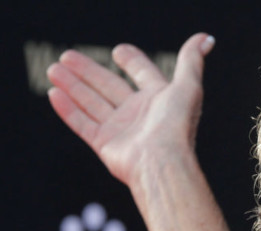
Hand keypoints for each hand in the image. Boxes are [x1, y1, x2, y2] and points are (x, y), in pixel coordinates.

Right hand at [47, 33, 213, 186]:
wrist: (161, 162)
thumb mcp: (188, 86)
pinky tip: (54, 94)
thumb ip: (191, 60)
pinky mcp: (105, 145)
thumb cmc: (177, 126)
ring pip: (91, 102)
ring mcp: (121, 130)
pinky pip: (82, 124)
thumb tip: (206, 38)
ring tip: (53, 69)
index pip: (143, 74)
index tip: (118, 50)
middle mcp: (139, 114)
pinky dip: (68, 110)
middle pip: (109, 86)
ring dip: (72, 85)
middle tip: (67, 55)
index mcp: (159, 99)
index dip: (133, 61)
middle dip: (87, 71)